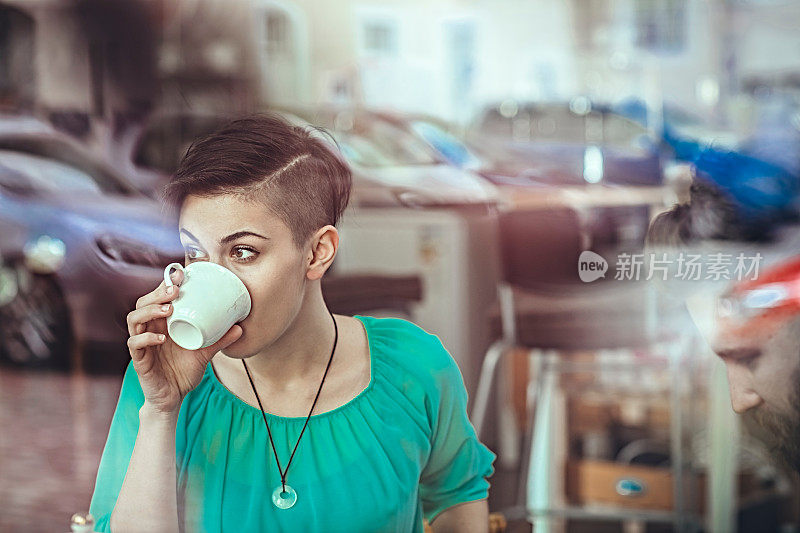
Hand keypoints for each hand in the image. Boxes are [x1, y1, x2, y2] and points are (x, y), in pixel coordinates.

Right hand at [126, 268, 242, 414]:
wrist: (173, 398)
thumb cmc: (184, 372)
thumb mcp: (205, 353)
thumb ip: (219, 340)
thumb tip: (240, 328)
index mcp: (163, 324)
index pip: (158, 299)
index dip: (165, 285)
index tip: (180, 275)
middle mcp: (150, 330)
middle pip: (143, 303)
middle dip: (157, 293)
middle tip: (175, 290)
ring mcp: (142, 344)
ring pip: (134, 319)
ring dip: (150, 311)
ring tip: (168, 310)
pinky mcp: (139, 360)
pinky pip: (134, 344)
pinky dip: (146, 339)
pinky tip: (161, 338)